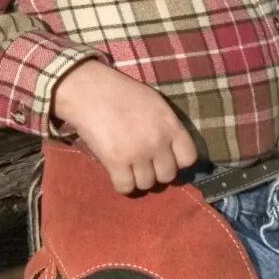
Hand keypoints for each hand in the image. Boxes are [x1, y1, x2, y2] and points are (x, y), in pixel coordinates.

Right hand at [48, 60, 198, 195]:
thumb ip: (167, 126)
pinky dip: (122, 184)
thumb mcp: (154, 103)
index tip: (165, 158)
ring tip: (128, 167)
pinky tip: (117, 173)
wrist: (89, 90)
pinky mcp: (116, 162)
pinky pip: (126, 188)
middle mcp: (158, 142)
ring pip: (147, 184)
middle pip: (167, 176)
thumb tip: (171, 149)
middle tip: (144, 163)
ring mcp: (138, 154)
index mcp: (170, 125)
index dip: (177, 161)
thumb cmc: (121, 92)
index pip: (189, 159)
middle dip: (156, 172)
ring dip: (138, 178)